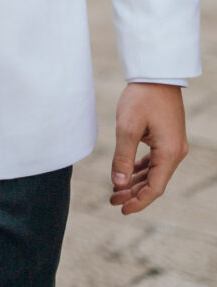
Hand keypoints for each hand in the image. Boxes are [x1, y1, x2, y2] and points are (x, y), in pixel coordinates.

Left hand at [110, 83, 188, 214]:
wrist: (156, 76)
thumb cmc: (142, 99)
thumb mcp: (127, 128)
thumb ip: (123, 157)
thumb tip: (118, 183)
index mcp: (169, 153)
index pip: (155, 187)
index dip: (139, 201)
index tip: (122, 209)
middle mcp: (175, 152)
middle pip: (154, 182)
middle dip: (133, 193)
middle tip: (111, 200)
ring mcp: (172, 145)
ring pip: (154, 172)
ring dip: (135, 182)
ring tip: (115, 190)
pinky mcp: (166, 138)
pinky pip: (154, 161)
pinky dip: (140, 169)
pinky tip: (126, 173)